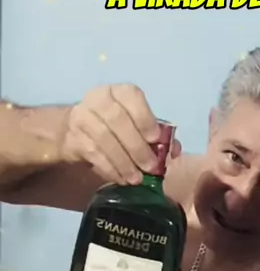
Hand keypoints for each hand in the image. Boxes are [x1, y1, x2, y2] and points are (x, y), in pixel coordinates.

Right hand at [61, 83, 181, 184]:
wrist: (76, 131)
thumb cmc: (115, 127)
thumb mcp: (136, 124)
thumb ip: (156, 134)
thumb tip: (174, 151)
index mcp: (119, 91)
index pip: (132, 97)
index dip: (144, 118)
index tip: (155, 138)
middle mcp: (99, 98)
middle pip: (117, 120)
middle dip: (136, 146)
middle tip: (150, 167)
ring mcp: (83, 117)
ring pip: (104, 139)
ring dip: (123, 162)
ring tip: (136, 179)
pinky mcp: (73, 138)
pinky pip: (94, 154)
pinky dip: (110, 169)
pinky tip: (121, 179)